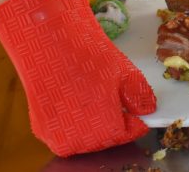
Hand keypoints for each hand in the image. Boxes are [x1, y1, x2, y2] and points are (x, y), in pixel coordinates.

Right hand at [0, 0, 155, 155]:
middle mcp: (79, 142)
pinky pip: (65, 132)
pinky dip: (74, 121)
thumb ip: (139, 96)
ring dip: (95, 125)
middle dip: (116, 124)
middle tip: (119, 104)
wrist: (48, 46)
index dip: (135, 122)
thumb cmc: (90, 58)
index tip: (138, 113)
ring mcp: (56, 138)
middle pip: (106, 139)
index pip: (128, 133)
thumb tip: (147, 110)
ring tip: (98, 101)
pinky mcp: (41, 130)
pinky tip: (77, 101)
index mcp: (104, 130)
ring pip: (85, 138)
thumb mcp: (126, 74)